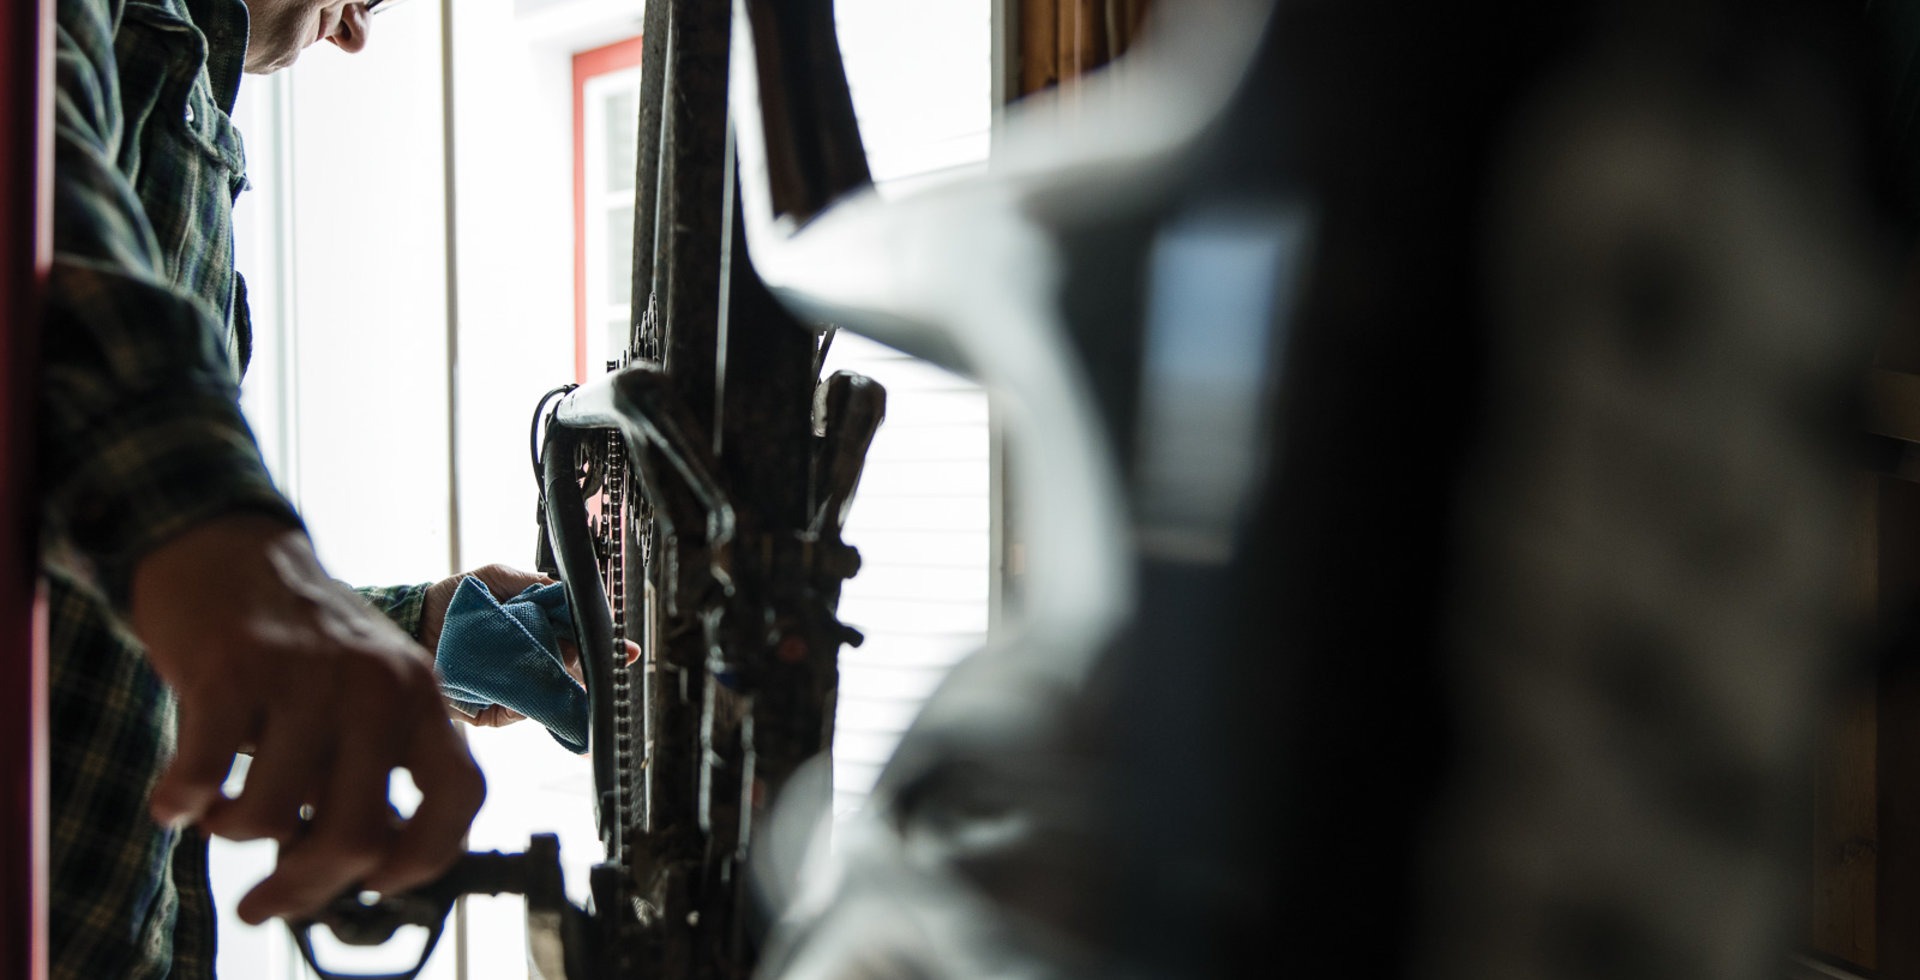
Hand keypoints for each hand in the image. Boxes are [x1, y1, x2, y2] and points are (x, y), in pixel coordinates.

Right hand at [131, 515, 485, 924]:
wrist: (229, 553)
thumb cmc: (298, 647)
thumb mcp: (365, 694)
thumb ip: (372, 770)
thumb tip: (358, 870)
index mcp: (420, 696)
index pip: (461, 795)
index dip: (426, 856)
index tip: (378, 883)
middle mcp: (377, 686)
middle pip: (356, 834)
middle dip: (305, 886)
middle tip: (265, 902)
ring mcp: (307, 675)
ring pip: (274, 817)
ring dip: (236, 833)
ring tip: (224, 813)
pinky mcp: (233, 668)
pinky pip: (204, 777)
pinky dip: (181, 805)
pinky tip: (177, 801)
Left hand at [419, 564, 638, 728]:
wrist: (412, 626)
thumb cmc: (453, 600)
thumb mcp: (494, 578)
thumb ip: (530, 583)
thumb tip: (563, 592)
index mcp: (537, 630)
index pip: (577, 638)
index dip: (602, 644)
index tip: (624, 650)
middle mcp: (531, 660)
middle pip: (573, 670)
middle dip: (592, 669)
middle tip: (607, 665)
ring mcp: (515, 686)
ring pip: (551, 692)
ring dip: (564, 686)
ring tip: (575, 678)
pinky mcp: (495, 711)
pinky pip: (521, 711)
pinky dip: (528, 704)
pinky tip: (533, 694)